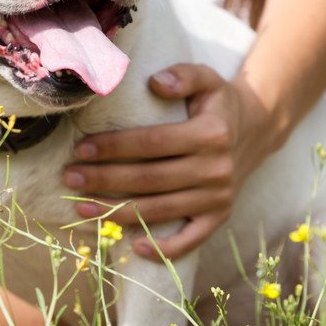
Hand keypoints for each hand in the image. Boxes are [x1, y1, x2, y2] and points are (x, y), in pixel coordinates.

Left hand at [63, 63, 272, 259]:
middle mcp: (216, 169)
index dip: (114, 147)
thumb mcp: (207, 78)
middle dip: (104, 180)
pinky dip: (164, 249)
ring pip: (161, 210)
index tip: (80, 148)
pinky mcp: (219, 217)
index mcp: (210, 134)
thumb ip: (183, 76)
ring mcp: (219, 197)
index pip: (151, 143)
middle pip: (149, 179)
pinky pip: (191, 240)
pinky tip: (134, 248)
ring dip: (117, 212)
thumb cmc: (217, 104)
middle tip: (69, 179)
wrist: (256, 130)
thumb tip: (155, 83)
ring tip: (80, 208)